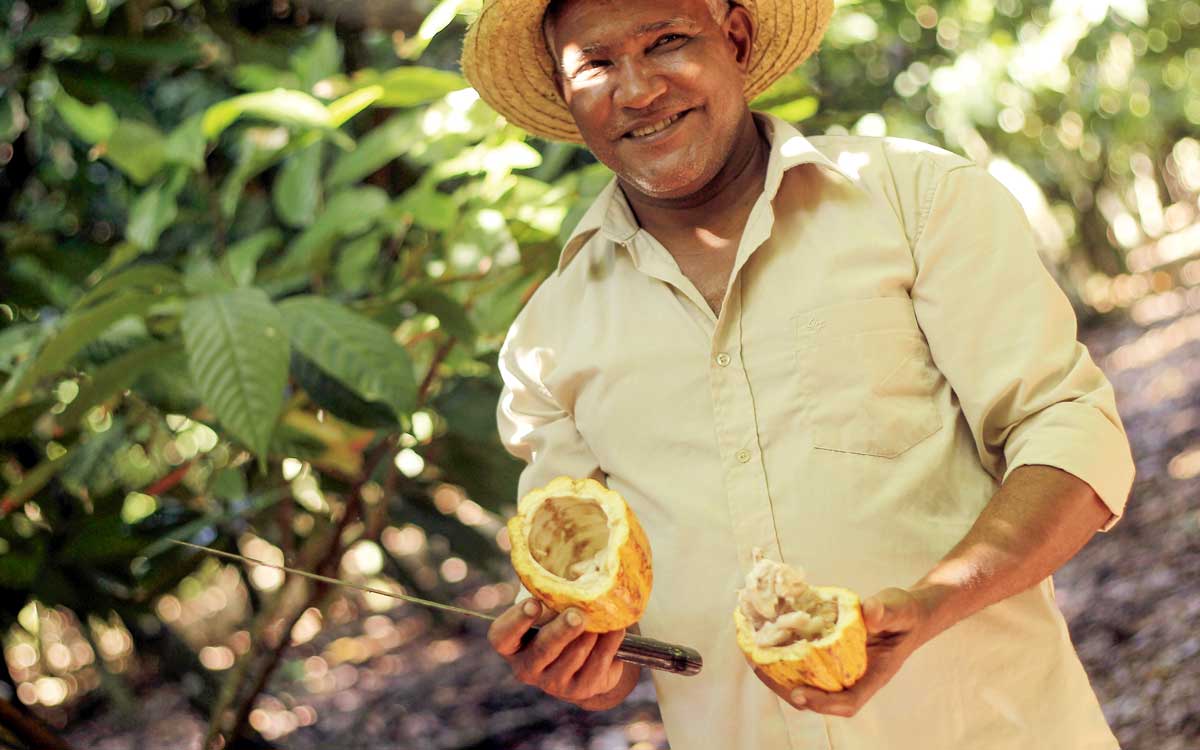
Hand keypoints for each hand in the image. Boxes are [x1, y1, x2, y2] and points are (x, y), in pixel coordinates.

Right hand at [487, 598, 627, 706]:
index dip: (516, 620)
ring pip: (574, 656)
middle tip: (577, 614)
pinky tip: (616, 628)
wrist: (582, 660)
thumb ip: (549, 594)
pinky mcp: (580, 690)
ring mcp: (553, 683)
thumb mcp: (547, 608)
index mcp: (511, 645)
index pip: (502, 636)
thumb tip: (575, 569)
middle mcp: (527, 667)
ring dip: (590, 634)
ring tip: (601, 616)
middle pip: (543, 649)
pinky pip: (597, 664)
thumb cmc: (557, 622)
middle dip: (562, 630)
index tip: (534, 603)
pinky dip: (608, 643)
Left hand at [749, 587, 932, 717]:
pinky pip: (808, 663)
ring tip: (757, 660)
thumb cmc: (905, 615)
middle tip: (762, 671)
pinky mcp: (831, 654)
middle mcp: (854, 677)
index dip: (823, 703)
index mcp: (874, 675)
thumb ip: (886, 611)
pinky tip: (768, 643)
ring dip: (782, 676)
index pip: (848, 702)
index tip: (800, 694)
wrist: (907, 614)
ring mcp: (841, 668)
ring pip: (810, 683)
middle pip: (821, 698)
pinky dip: (787, 657)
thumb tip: (869, 612)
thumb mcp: (900, 609)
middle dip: (790, 691)